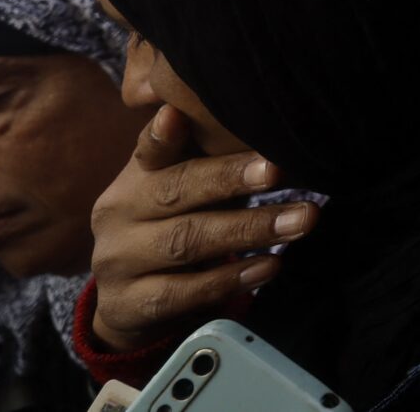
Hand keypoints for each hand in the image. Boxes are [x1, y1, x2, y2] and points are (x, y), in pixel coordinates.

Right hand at [88, 106, 314, 351]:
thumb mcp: (189, 186)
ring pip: (184, 242)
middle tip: (281, 169)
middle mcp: (118, 213)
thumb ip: (214, 155)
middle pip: (175, 191)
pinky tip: (270, 266)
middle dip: (231, 179)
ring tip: (301, 220)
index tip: (178, 115)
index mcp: (136, 175)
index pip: (149, 149)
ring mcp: (117, 261)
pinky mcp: (127, 305)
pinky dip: (229, 279)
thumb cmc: (177, 225)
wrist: (130, 302)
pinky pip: (181, 292)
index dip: (161, 135)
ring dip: (248, 230)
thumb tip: (277, 124)